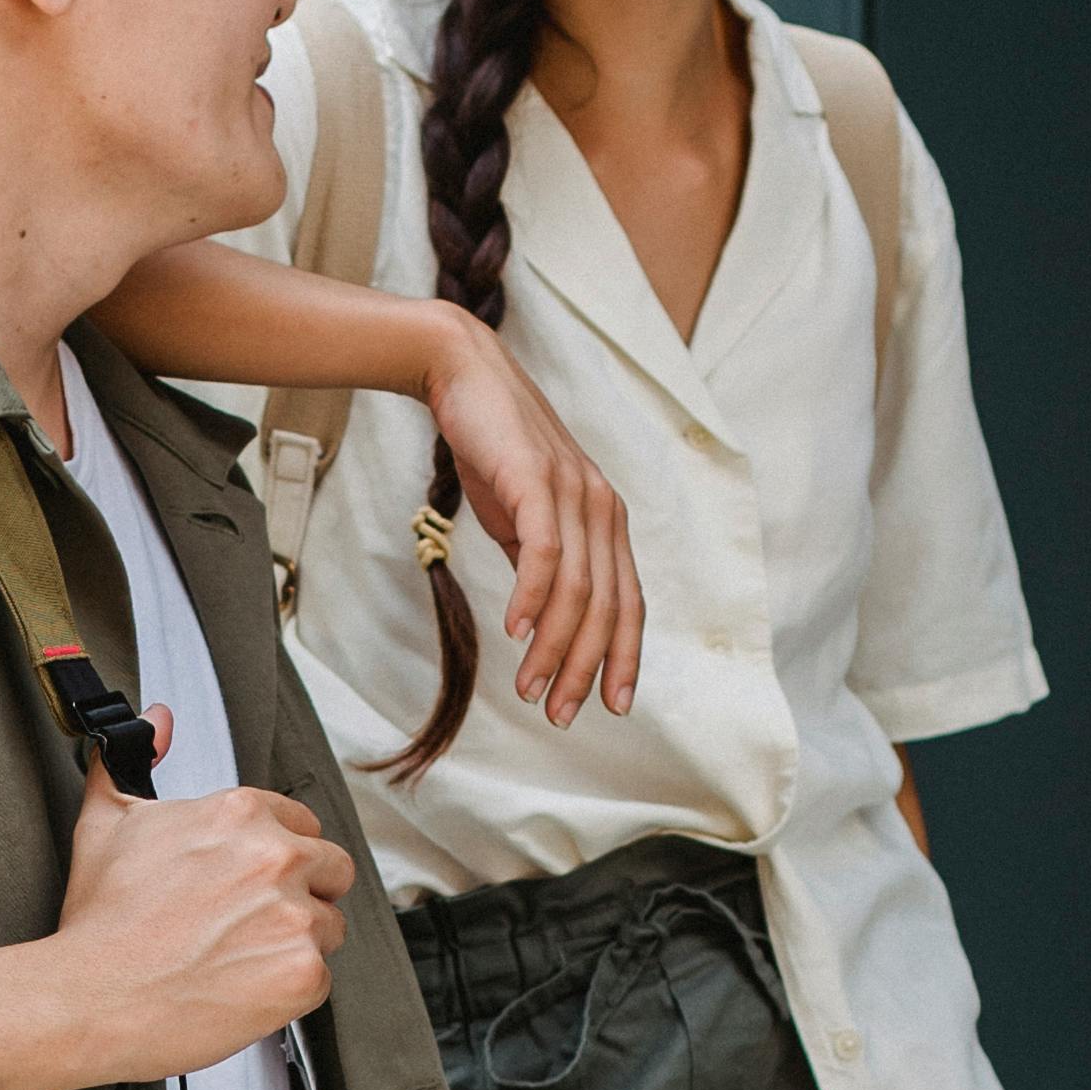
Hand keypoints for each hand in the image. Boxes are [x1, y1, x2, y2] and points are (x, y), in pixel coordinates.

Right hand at [0, 727, 352, 1089]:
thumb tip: (158, 720)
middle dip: (301, 894)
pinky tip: (239, 989)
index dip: (275, 858)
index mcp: (241, 813)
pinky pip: (319, 979)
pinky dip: (286, 991)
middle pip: (332, 870)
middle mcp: (276, 857)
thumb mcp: (107, 822)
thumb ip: (134, 760)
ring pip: (328, 927)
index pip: (301, 826)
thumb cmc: (100, 919)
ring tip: (236, 960)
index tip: (247, 884)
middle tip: (249, 924)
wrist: (92, 997)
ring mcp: (295, 916)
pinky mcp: (303, 972)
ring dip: (293, 944)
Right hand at [414, 313, 642, 724]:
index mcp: (605, 521)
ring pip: (578, 589)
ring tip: (530, 688)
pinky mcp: (537, 478)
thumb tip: (541, 617)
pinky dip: (535, 596)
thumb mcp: (522, 516)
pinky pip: (545, 550)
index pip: (628, 603)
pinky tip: (517, 631)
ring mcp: (573, 492)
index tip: (612, 706)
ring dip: (554, 647)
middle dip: (587, 668)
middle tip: (560, 714)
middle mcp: (601, 508)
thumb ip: (539, 562)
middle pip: (608, 607)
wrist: (462, 375)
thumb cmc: (493, 447)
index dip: (624, 657)